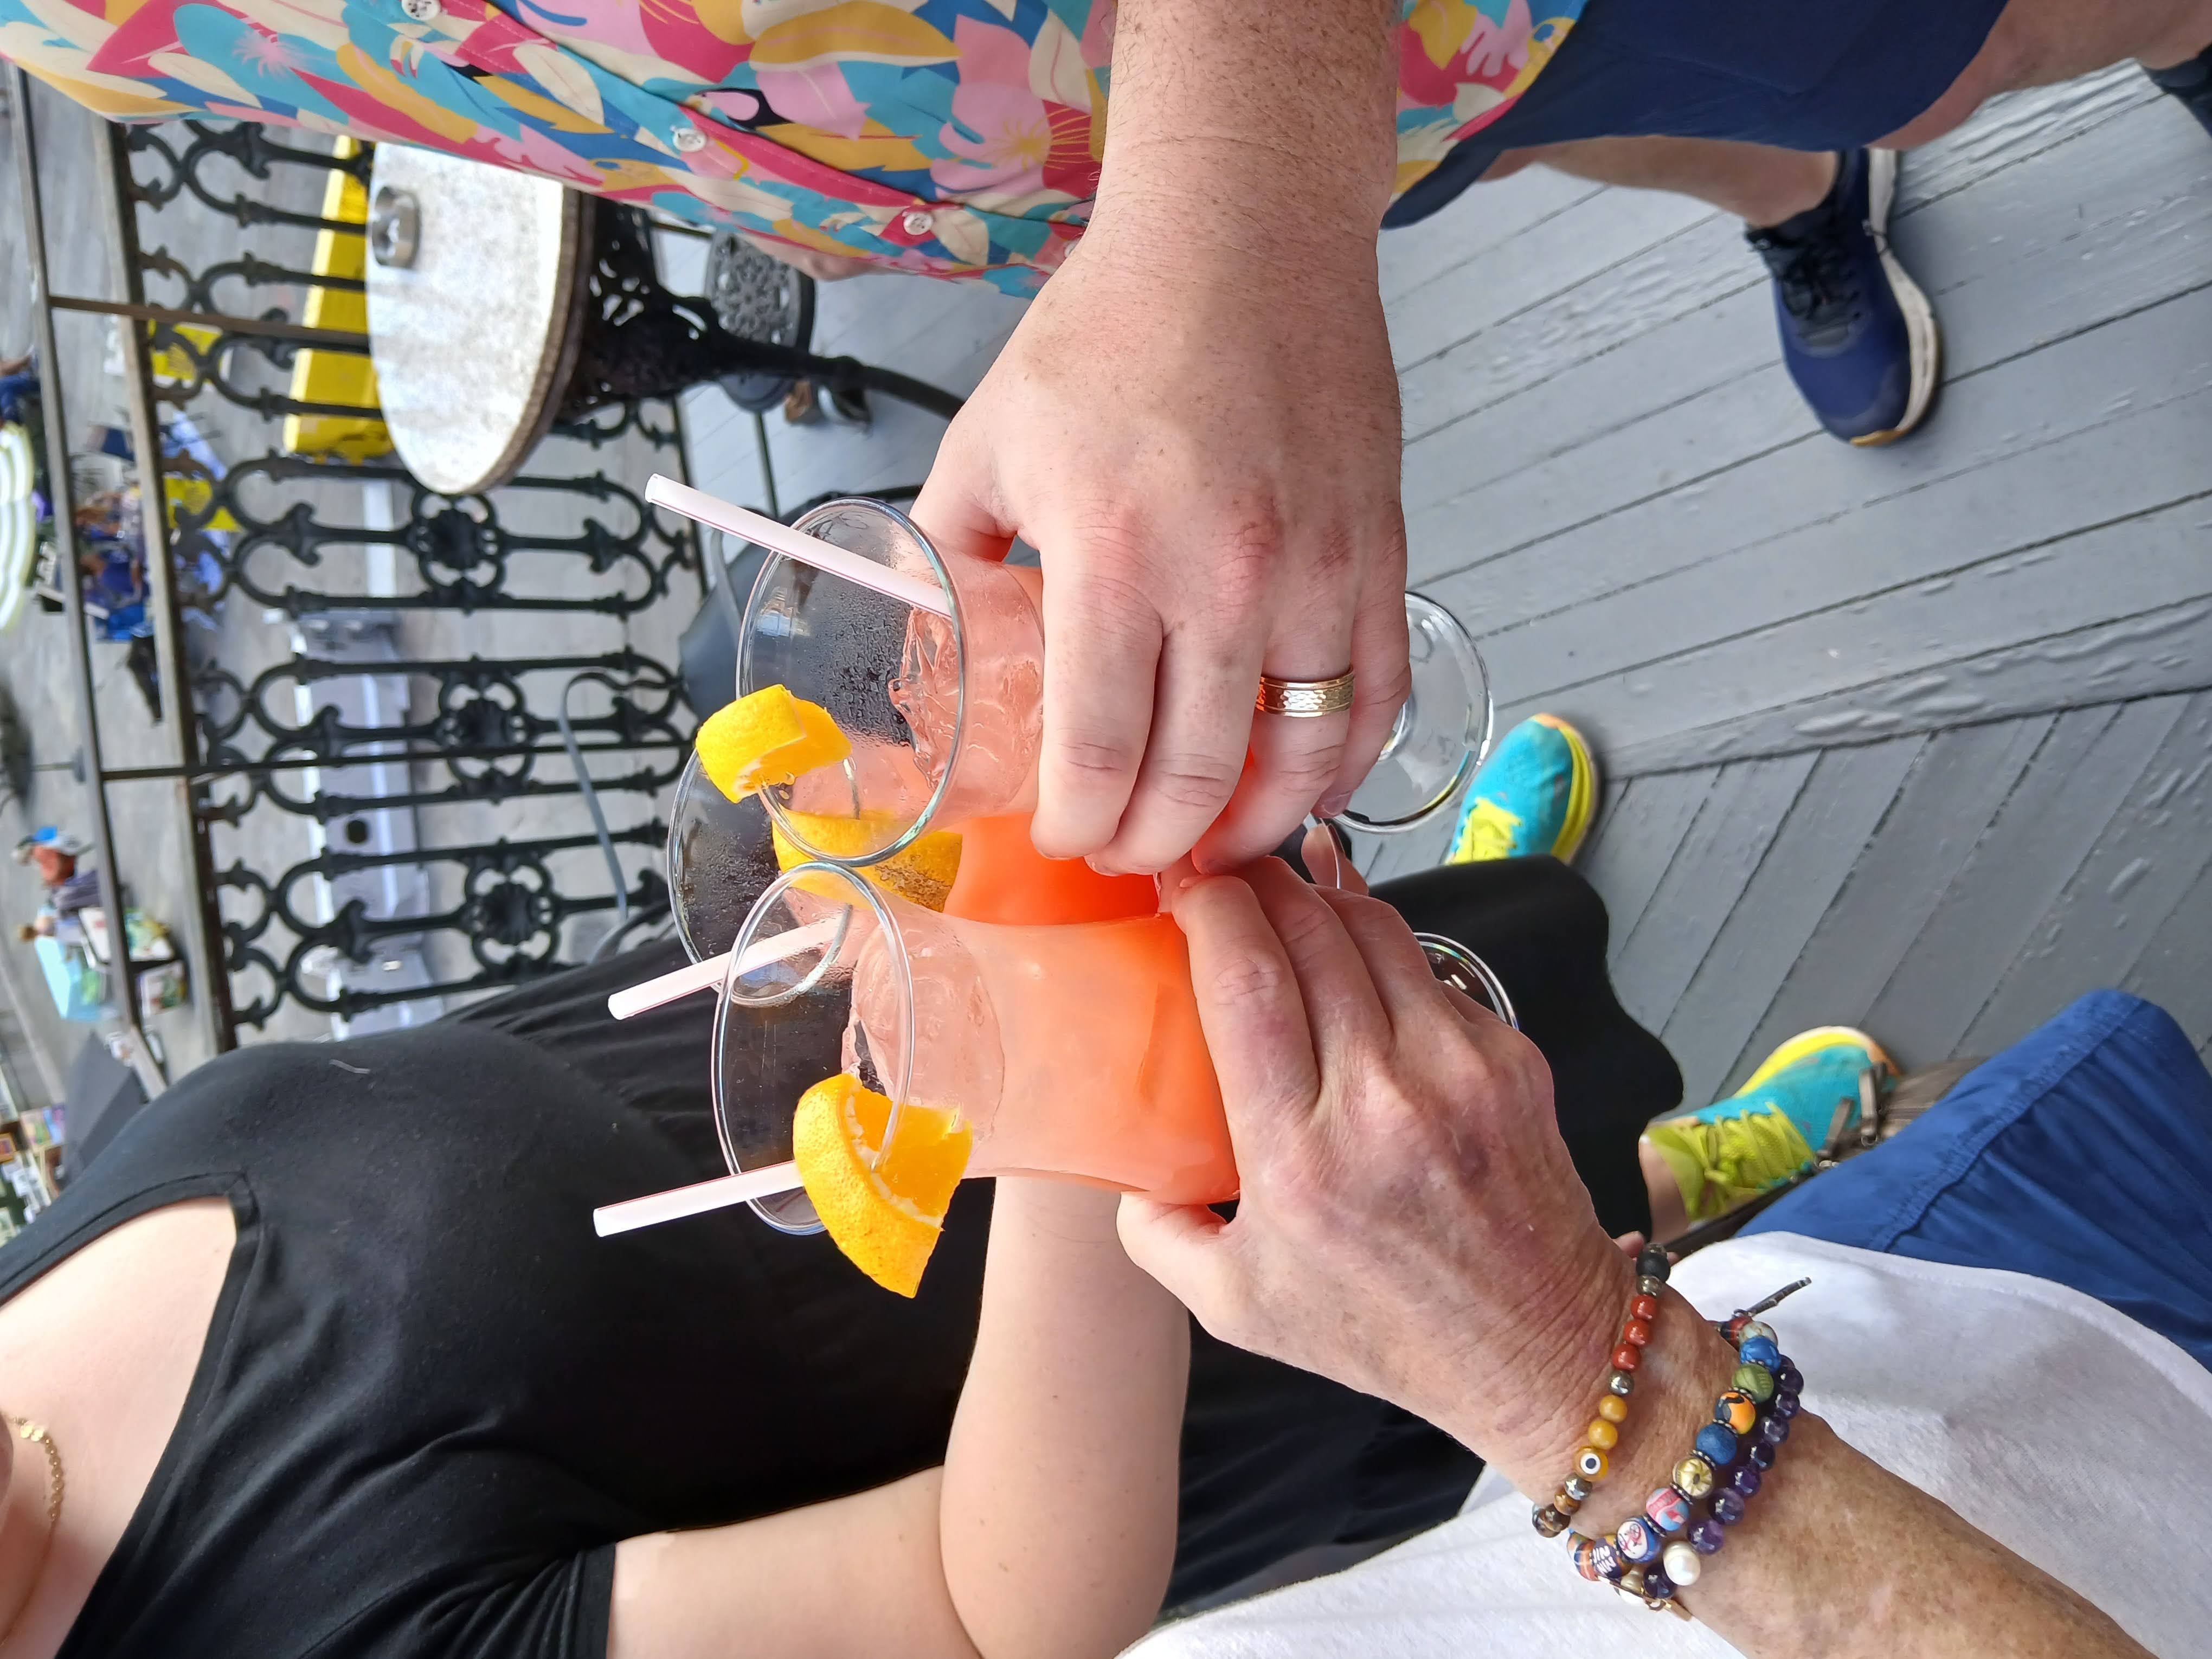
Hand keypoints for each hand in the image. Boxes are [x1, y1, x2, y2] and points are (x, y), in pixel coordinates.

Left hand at [913, 213, 1409, 876]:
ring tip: (1212, 845)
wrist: (1244, 235)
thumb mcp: (991, 435)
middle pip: (1194, 778)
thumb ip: (949, 548)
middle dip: (1151, 845)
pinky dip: (1343, 763)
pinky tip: (1307, 787)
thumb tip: (927, 637)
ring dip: (1251, 826)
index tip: (1065, 837)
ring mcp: (1315, 570)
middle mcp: (1223, 575)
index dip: (1079, 824)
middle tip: (1125, 854)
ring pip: (1299, 757)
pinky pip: (1374, 696)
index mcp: (1111, 552)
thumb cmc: (1115, 327)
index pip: (1098, 752)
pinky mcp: (1379, 553)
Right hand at [1118, 859, 1633, 1488]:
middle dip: (1257, 879)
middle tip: (1222, 866)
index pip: (1246, 983)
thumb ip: (1156, 1234)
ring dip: (1321, 895)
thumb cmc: (1383, 1331)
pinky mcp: (1508, 1059)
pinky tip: (1353, 951)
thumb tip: (1122, 1161)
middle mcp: (1384, 1103)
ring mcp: (1458, 1072)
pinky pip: (1429, 970)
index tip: (1182, 884)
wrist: (1539, 1347)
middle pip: (1310, 932)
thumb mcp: (1236, 1309)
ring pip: (1376, 930)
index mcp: (1302, 1161)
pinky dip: (1382, 948)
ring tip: (1283, 889)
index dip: (1209, 907)